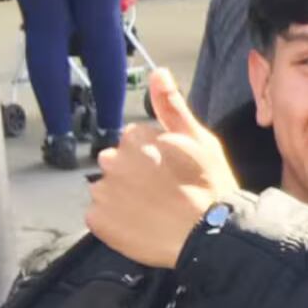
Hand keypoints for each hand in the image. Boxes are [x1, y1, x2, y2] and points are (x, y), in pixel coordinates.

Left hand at [86, 68, 239, 268]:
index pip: (135, 141)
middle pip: (118, 164)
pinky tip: (141, 224)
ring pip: (109, 189)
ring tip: (153, 210)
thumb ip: (173, 106)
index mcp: (134, 138)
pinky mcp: (97, 221)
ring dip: (125, 197)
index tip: (173, 169)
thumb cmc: (210, 185)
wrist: (209, 235)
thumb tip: (157, 71)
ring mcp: (103, 192)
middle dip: (135, 174)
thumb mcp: (200, 139)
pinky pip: (101, 217)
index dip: (156, 155)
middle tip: (164, 191)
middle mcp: (111, 161)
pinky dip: (116, 220)